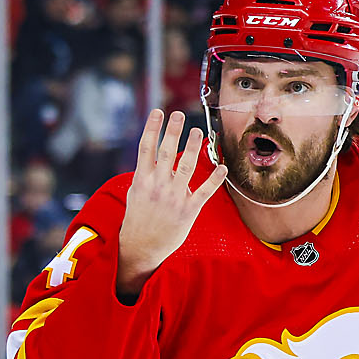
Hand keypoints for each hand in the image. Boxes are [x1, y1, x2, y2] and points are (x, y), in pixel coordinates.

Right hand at [115, 109, 226, 294]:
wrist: (141, 246)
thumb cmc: (138, 218)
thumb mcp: (136, 192)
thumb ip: (145, 172)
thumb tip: (152, 152)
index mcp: (142, 179)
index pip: (146, 147)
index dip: (152, 127)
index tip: (158, 112)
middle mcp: (158, 185)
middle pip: (166, 152)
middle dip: (173, 131)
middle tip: (179, 115)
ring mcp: (173, 197)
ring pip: (186, 167)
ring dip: (193, 147)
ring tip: (198, 132)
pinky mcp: (188, 210)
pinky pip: (204, 191)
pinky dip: (214, 179)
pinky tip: (222, 167)